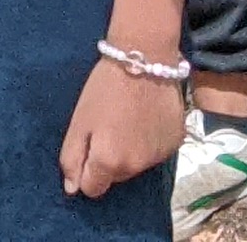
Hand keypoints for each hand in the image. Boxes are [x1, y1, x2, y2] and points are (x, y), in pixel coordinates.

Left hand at [60, 53, 185, 198]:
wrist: (145, 57)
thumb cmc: (105, 87)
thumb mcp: (79, 120)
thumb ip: (72, 158)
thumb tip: (72, 189)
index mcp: (109, 162)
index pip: (93, 188)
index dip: (87, 168)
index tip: (89, 144)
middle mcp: (136, 167)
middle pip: (115, 177)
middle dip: (108, 160)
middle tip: (107, 126)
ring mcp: (159, 156)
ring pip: (136, 165)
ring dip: (130, 151)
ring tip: (127, 119)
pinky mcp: (175, 143)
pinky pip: (155, 152)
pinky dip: (149, 141)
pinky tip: (146, 117)